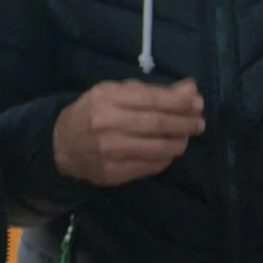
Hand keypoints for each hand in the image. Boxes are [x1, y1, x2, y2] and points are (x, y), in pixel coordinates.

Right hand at [51, 79, 204, 186]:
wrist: (62, 144)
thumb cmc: (94, 112)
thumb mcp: (116, 93)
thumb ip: (152, 91)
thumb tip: (190, 88)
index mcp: (107, 98)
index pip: (153, 99)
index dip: (180, 102)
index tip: (198, 103)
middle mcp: (108, 124)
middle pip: (158, 124)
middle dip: (185, 123)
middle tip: (199, 123)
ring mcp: (110, 152)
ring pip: (158, 148)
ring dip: (179, 142)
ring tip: (185, 137)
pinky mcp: (113, 173)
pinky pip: (150, 166)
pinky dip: (165, 158)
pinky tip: (167, 151)